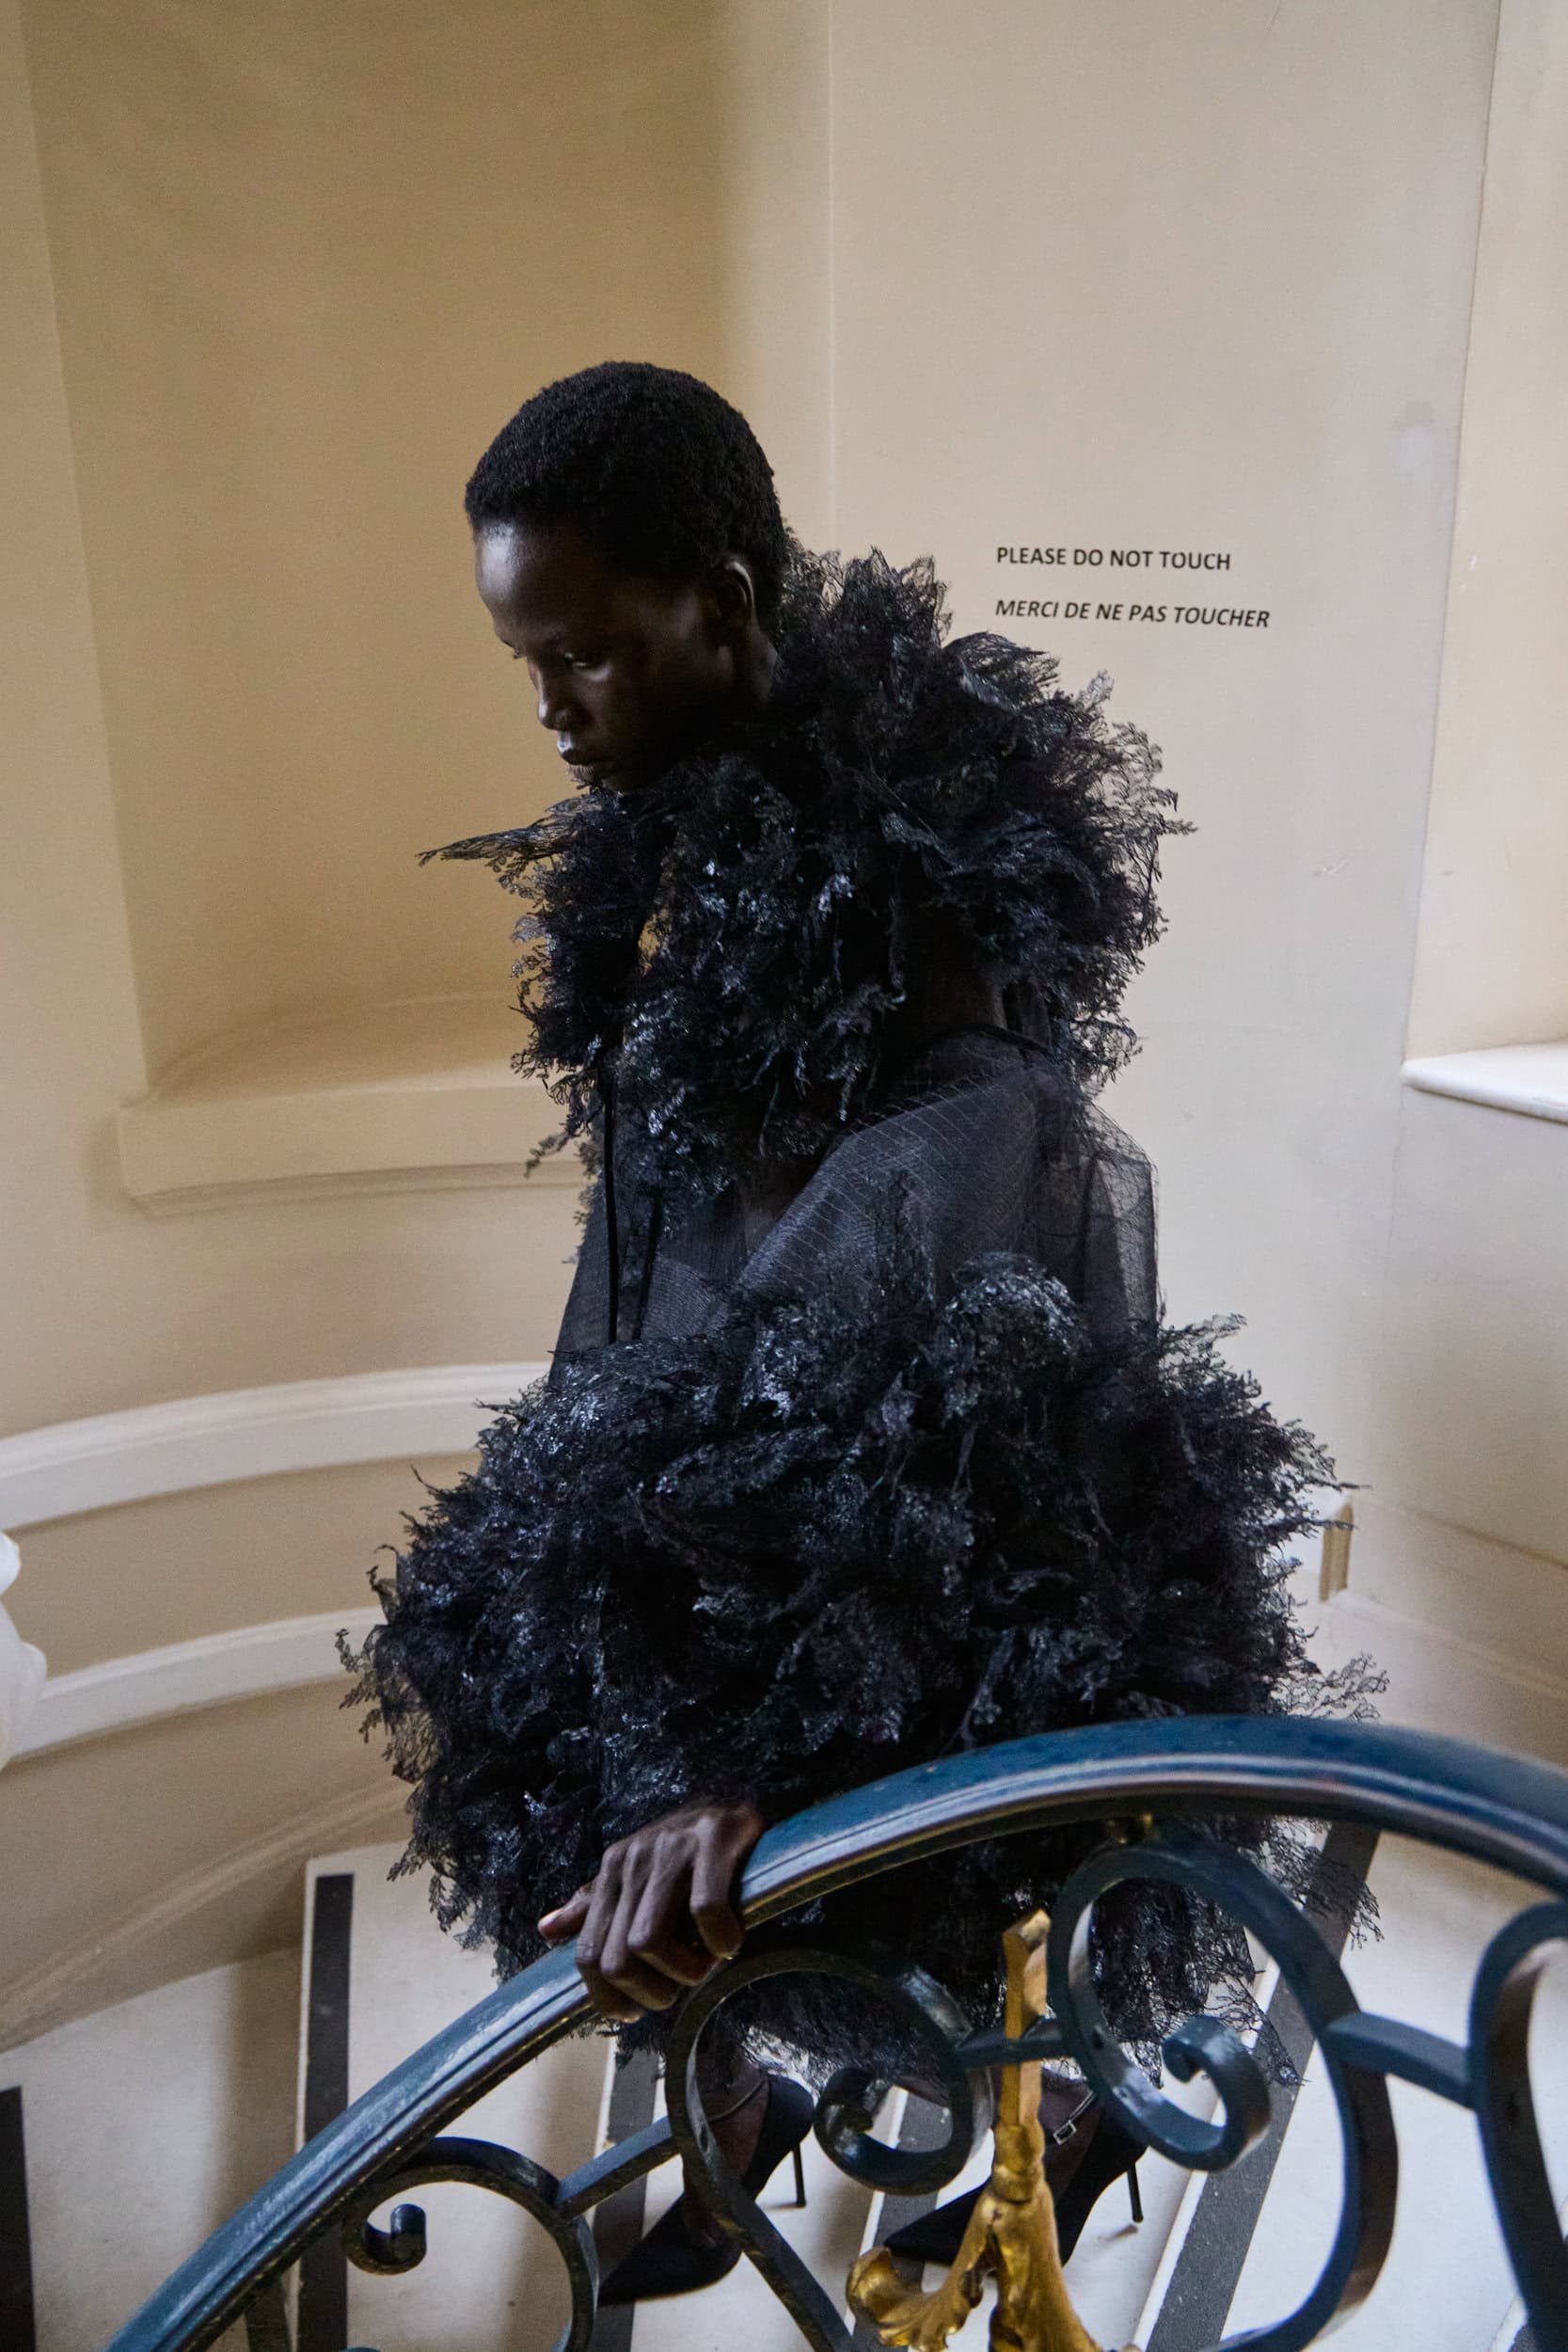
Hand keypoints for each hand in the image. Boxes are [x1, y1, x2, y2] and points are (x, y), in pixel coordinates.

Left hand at [538, 1797, 764, 2021]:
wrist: (733, 1802)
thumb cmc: (684, 1851)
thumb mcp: (634, 1876)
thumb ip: (593, 1905)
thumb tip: (546, 1930)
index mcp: (611, 1872)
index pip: (588, 1955)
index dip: (609, 1998)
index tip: (637, 2011)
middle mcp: (633, 1860)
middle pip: (617, 1959)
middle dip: (652, 1992)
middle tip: (681, 1986)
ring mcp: (671, 1849)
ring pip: (649, 1941)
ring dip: (685, 1971)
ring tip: (706, 1961)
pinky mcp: (712, 1840)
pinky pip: (705, 1910)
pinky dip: (720, 1940)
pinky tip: (730, 1940)